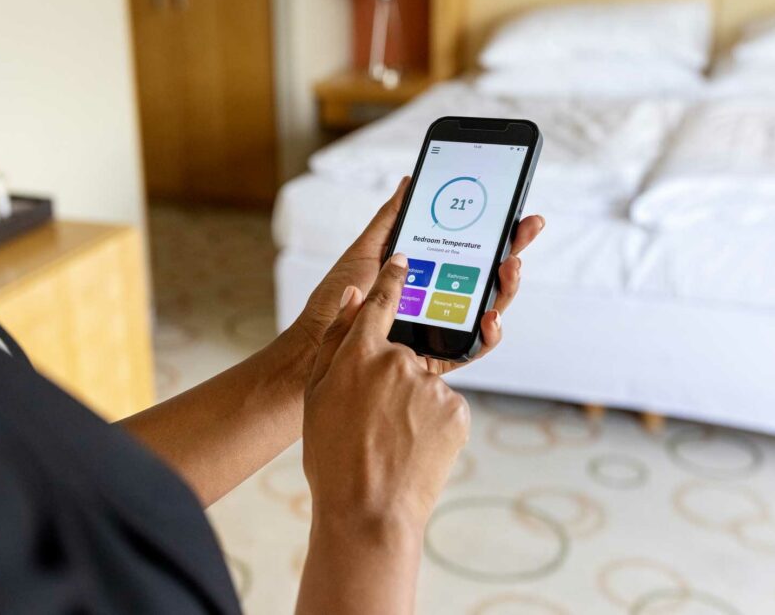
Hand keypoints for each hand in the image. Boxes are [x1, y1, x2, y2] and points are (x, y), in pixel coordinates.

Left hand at [292, 177, 545, 375]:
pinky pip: (472, 347)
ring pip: (487, 309)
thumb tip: (410, 181)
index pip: (471, 250)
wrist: (316, 343)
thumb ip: (391, 219)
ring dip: (507, 288)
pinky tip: (490, 316)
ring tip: (510, 265)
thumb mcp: (365, 252)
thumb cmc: (336, 300)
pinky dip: (488, 334)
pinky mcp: (436, 356)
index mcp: (428, 273)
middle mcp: (440, 299)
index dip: (497, 232)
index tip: (517, 211)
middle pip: (487, 276)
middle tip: (529, 226)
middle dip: (513, 249)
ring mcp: (441, 326)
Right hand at [302, 254, 467, 534]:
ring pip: (424, 386)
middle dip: (392, 381)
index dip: (392, 280)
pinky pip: (444, 409)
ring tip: (390, 446)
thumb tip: (354, 298)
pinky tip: (412, 451)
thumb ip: (334, 342)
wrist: (368, 512)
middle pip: (402, 356)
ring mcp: (431, 387)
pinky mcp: (457, 412)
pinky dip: (432, 426)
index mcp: (360, 354)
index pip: (381, 302)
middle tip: (372, 423)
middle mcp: (399, 361)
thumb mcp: (316, 396)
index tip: (403, 262)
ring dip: (412, 407)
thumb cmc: (332, 458)